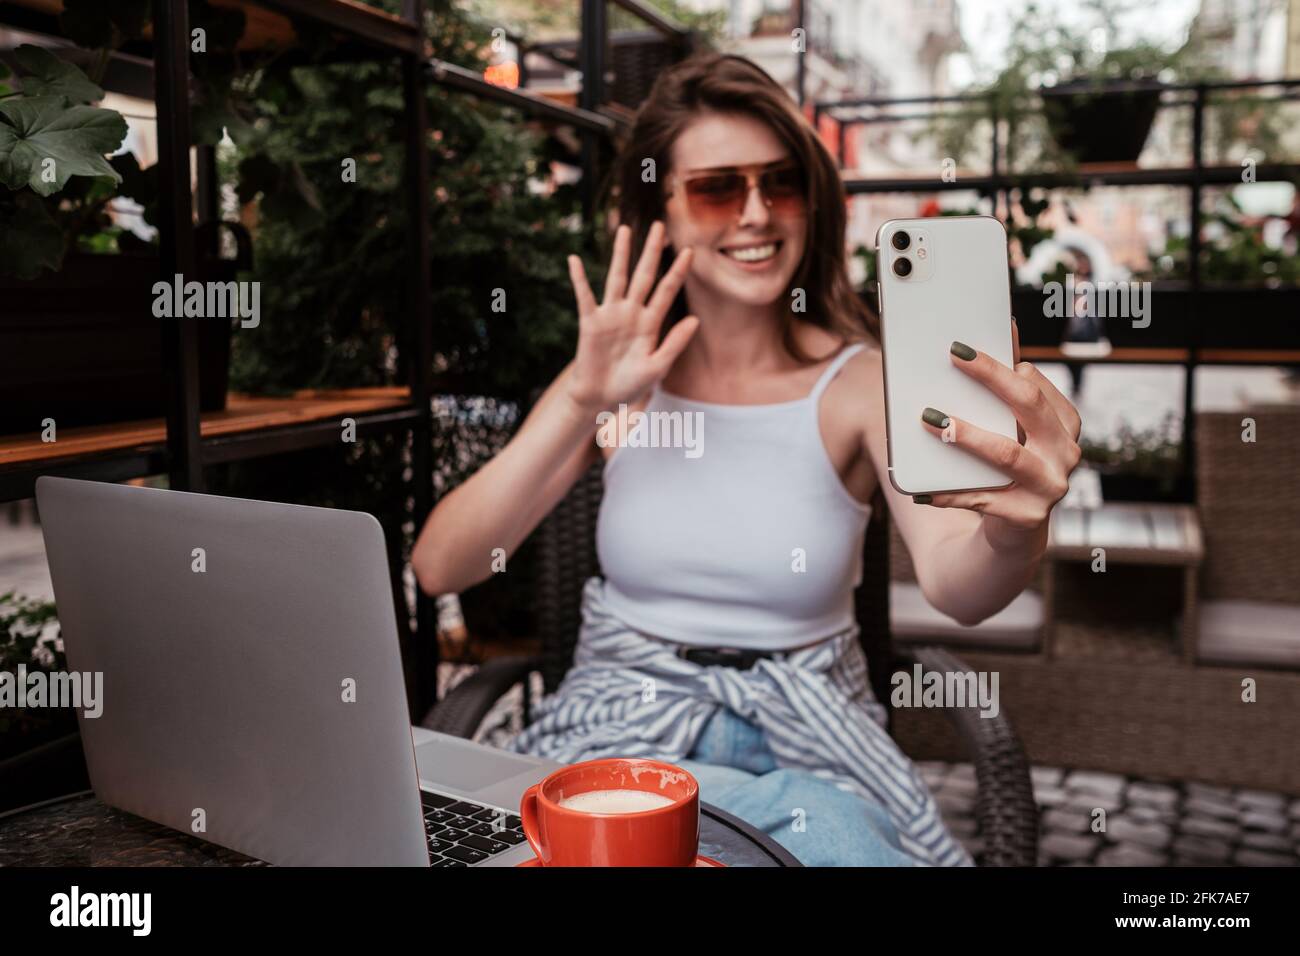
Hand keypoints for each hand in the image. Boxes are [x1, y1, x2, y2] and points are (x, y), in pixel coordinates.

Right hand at [564, 221, 699, 413]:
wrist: (601, 398)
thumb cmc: (630, 384)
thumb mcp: (657, 366)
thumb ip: (675, 343)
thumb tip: (695, 319)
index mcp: (650, 323)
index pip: (667, 290)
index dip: (678, 271)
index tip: (690, 251)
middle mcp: (632, 313)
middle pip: (644, 275)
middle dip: (651, 251)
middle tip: (660, 225)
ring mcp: (611, 314)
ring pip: (617, 277)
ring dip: (620, 254)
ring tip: (624, 229)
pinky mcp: (590, 321)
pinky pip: (584, 296)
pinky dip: (579, 278)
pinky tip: (574, 260)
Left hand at [916, 318, 1082, 532]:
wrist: (1014, 531)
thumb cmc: (1010, 464)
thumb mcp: (1013, 427)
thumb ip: (1011, 385)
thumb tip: (1008, 327)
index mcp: (1065, 424)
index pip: (1034, 385)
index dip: (999, 366)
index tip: (961, 350)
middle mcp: (1065, 453)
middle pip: (1028, 405)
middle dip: (990, 378)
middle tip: (952, 357)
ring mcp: (1050, 486)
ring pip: (1006, 453)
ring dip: (965, 435)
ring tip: (931, 421)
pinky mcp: (1027, 516)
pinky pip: (981, 498)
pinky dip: (949, 492)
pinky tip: (923, 487)